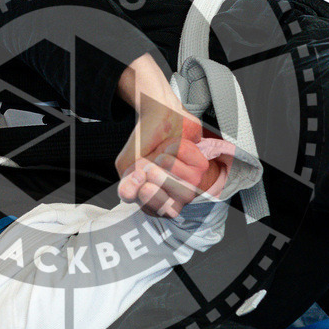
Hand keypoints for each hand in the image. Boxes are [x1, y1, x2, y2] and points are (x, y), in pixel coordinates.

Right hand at [115, 98, 208, 217]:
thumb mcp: (127, 165)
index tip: (140, 180)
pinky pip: (191, 166)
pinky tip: (173, 146)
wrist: (158, 114)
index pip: (158, 213)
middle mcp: (174, 193)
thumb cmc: (145, 142)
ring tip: (161, 154)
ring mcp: (189, 181)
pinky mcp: (201, 166)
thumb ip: (126, 184)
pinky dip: (178, 152)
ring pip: (185, 189)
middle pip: (173, 208)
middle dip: (159, 183)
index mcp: (157, 197)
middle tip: (150, 168)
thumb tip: (128, 194)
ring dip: (167, 164)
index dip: (150, 199)